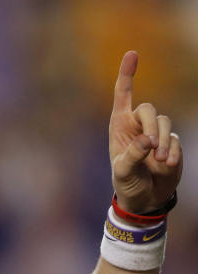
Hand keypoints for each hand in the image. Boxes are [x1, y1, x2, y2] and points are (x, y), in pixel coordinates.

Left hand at [109, 51, 182, 213]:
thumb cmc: (126, 182)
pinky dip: (173, 152)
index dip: (127, 75)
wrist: (144, 198)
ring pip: (164, 123)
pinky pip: (175, 140)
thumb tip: (147, 141)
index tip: (132, 53)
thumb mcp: (123, 171)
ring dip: (163, 142)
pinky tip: (166, 166)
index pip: (122, 96)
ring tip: (159, 162)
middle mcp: (137, 126)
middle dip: (151, 127)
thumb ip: (132, 155)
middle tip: (151, 147)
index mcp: (119, 127)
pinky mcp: (171, 143)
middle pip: (149, 109)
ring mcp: (156, 133)